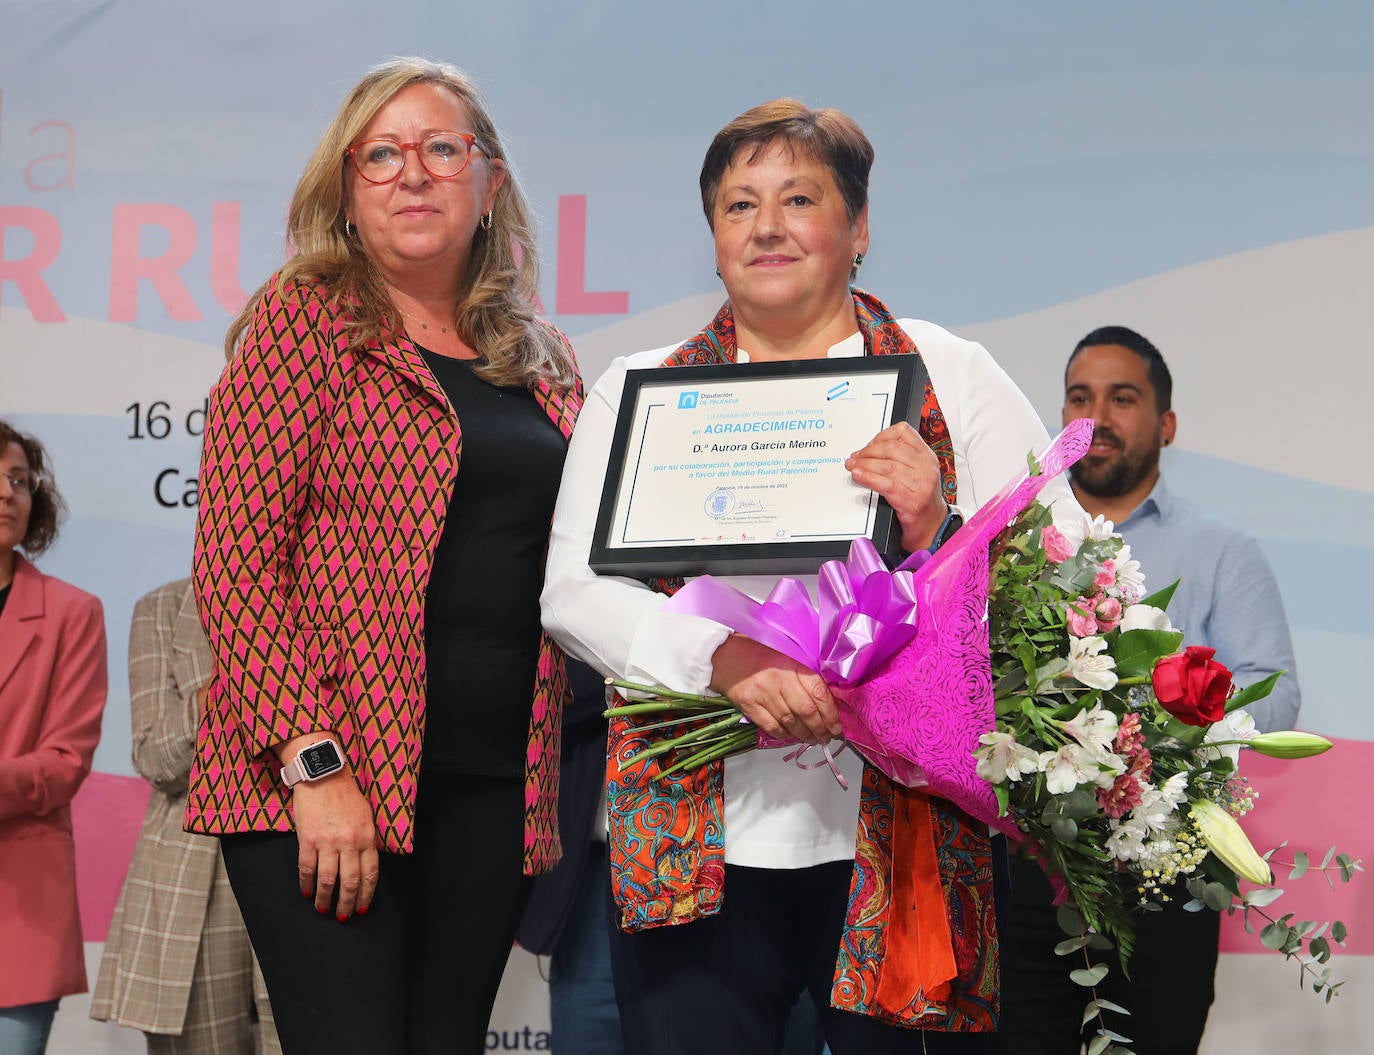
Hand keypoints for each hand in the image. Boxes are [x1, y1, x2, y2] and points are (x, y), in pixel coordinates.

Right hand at [279, 738, 378, 921]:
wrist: (323, 776)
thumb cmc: (346, 795)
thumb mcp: (366, 816)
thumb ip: (367, 840)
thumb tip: (365, 864)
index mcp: (367, 837)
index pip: (370, 873)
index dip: (365, 894)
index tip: (362, 908)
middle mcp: (349, 842)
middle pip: (350, 881)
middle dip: (347, 903)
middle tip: (344, 917)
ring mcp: (327, 842)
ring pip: (328, 880)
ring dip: (325, 899)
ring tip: (323, 910)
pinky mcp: (307, 840)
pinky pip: (306, 868)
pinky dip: (306, 883)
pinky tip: (306, 892)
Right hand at [709, 634, 839, 743]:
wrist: (724, 655)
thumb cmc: (759, 652)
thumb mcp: (787, 654)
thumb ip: (805, 673)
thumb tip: (828, 697)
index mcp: (792, 664)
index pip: (818, 692)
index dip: (831, 713)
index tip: (837, 725)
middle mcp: (779, 680)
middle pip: (806, 711)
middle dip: (821, 728)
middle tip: (827, 736)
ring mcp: (762, 694)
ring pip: (790, 722)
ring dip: (805, 735)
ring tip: (813, 739)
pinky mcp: (748, 705)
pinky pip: (771, 726)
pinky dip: (784, 735)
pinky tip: (792, 736)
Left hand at [845, 421, 946, 551]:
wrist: (933, 527)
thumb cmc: (921, 500)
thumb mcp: (918, 472)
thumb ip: (902, 459)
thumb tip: (872, 449)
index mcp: (927, 456)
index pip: (904, 433)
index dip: (881, 436)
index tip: (868, 445)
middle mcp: (926, 468)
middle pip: (891, 449)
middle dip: (868, 451)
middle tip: (855, 457)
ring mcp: (920, 484)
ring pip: (886, 465)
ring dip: (864, 464)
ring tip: (852, 466)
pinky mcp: (911, 500)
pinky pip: (885, 484)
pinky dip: (868, 477)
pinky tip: (859, 476)